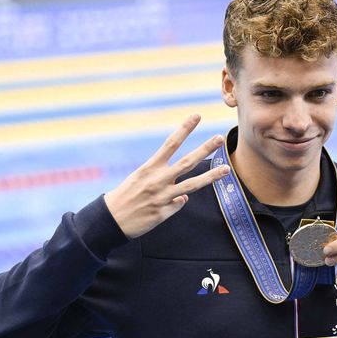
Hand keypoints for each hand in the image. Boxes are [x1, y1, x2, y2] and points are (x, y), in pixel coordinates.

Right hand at [104, 114, 229, 238]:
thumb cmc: (124, 197)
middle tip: (219, 138)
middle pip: (187, 162)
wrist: (110, 221)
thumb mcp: (138, 181)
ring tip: (226, 169)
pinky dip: (177, 202)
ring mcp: (163, 196)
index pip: (170, 143)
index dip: (185, 129)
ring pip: (192, 185)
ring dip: (211, 176)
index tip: (196, 116)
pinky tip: (165, 205)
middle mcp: (158, 180)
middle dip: (204, 149)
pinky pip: (178, 204)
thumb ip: (162, 182)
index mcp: (149, 168)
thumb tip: (184, 196)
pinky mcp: (164, 212)